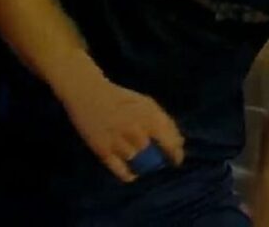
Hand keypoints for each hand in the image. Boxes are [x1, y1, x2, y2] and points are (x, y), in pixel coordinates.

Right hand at [59, 74, 184, 181]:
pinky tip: (132, 174)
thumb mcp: (148, 104)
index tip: (176, 161)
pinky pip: (120, 171)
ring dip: (143, 167)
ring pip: (138, 165)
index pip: (171, 143)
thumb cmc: (122, 99)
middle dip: (158, 160)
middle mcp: (137, 131)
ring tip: (144, 166)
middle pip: (155, 156)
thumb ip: (165, 122)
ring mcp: (119, 141)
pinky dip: (129, 175)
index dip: (176, 155)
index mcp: (151, 117)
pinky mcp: (103, 150)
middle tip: (157, 162)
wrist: (88, 93)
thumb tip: (180, 143)